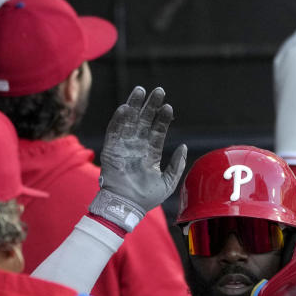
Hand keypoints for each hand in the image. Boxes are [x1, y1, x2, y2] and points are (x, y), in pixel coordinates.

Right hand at [90, 86, 187, 230]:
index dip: (162, 119)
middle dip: (150, 106)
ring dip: (134, 106)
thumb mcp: (169, 182)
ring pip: (129, 121)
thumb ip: (177, 164)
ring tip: (141, 90)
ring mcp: (123, 147)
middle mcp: (137, 147)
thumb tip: (184, 147)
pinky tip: (126, 107)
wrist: (127, 205)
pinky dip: (119, 119)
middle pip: (144, 122)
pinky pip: (114, 131)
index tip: (169, 107)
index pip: (157, 132)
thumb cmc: (147, 198)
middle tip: (159, 91)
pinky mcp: (111, 149)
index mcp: (149, 154)